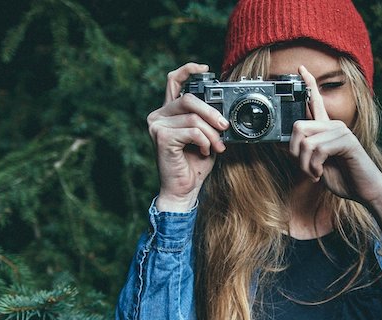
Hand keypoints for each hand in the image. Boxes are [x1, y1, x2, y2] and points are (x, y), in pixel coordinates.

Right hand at [147, 63, 227, 211]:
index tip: (206, 68)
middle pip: (189, 99)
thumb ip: (207, 120)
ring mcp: (157, 125)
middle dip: (212, 113)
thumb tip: (223, 110)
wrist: (184, 189)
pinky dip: (204, 141)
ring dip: (211, 134)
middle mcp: (159, 115)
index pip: (174, 81)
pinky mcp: (161, 137)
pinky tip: (203, 151)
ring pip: (194, 118)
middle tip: (224, 127)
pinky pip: (192, 131)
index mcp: (169, 112)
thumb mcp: (206, 136)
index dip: (188, 70)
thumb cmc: (194, 164)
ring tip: (217, 146)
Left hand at [291, 65, 381, 256]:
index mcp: (327, 129)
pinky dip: (314, 166)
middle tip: (305, 168)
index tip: (301, 68)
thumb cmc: (344, 178)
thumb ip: (301, 153)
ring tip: (315, 174)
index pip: (315, 101)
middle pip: (298, 126)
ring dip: (305, 165)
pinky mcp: (346, 141)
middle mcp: (334, 125)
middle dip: (294, 152)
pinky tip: (321, 173)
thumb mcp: (315, 165)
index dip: (308, 84)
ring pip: (306, 142)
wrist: (366, 191)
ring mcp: (341, 131)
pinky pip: (317, 150)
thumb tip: (281, 144)